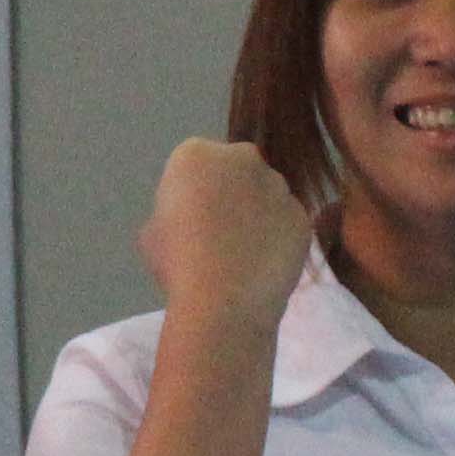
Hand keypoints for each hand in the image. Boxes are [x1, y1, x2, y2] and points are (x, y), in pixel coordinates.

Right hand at [137, 137, 312, 329]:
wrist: (223, 301)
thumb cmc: (176, 264)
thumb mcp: (152, 233)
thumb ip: (173, 212)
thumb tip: (190, 220)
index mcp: (195, 155)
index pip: (195, 164)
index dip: (191, 192)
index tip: (188, 219)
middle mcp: (242, 158)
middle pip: (236, 170)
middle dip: (230, 192)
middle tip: (218, 232)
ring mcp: (279, 186)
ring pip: (267, 194)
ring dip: (258, 214)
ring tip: (244, 255)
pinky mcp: (302, 216)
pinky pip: (286, 223)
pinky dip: (278, 239)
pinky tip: (263, 266)